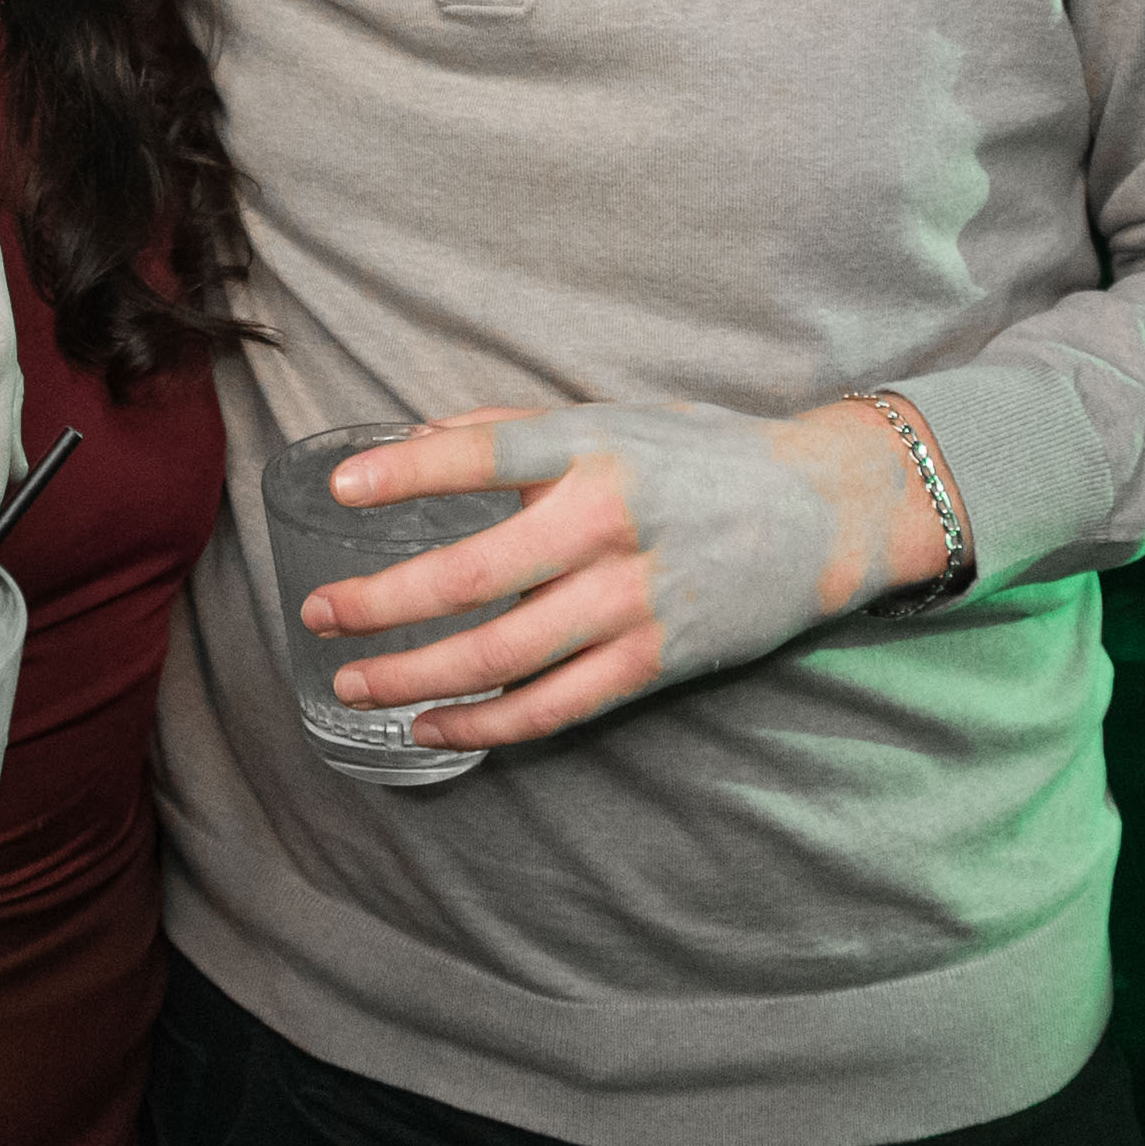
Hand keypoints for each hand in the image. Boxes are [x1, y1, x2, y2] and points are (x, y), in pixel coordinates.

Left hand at [302, 400, 939, 750]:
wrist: (825, 513)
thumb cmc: (701, 457)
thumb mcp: (613, 419)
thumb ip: (515, 433)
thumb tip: (411, 440)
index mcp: (595, 449)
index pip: (486, 456)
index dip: (408, 471)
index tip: (339, 486)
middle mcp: (610, 523)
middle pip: (474, 571)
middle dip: (383, 600)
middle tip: (319, 612)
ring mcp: (633, 599)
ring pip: (503, 652)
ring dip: (415, 674)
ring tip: (352, 683)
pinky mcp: (655, 659)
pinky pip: (553, 704)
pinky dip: (485, 723)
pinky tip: (431, 726)